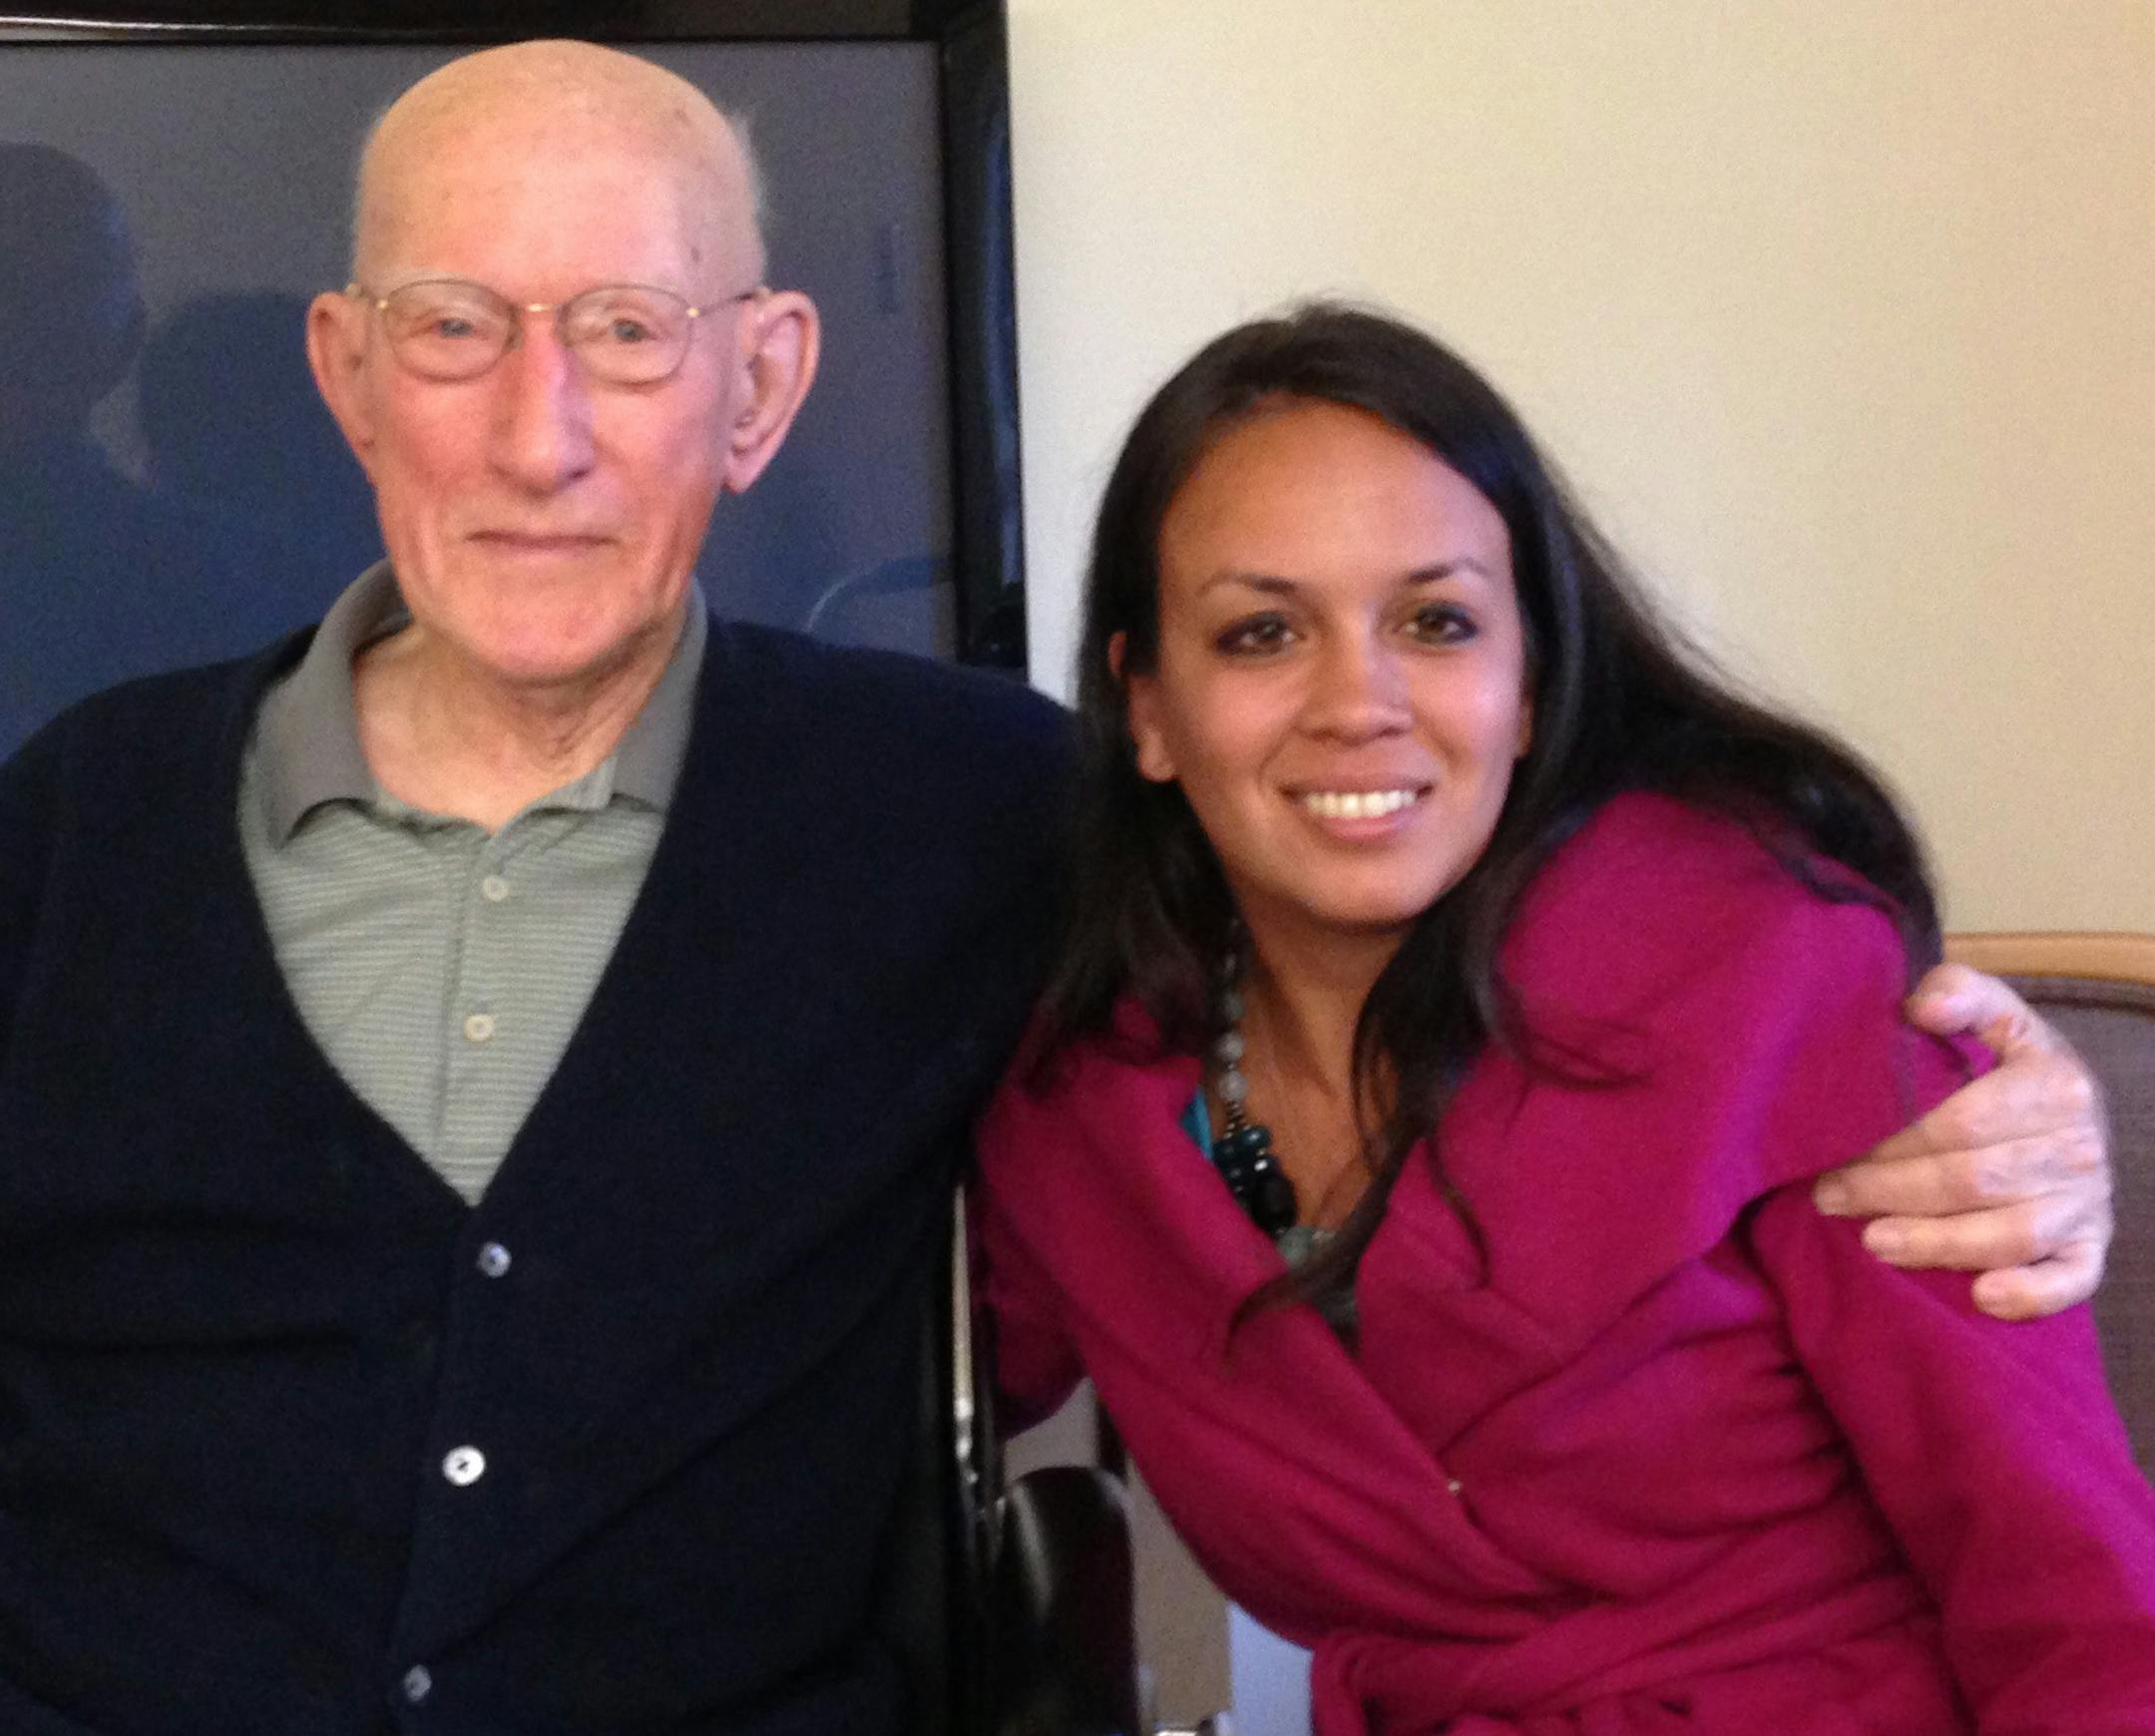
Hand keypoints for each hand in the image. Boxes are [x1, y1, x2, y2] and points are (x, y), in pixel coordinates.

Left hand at [1812, 962, 2110, 1320]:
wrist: (2076, 1111)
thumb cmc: (2015, 1066)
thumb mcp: (1998, 1015)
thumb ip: (1962, 994)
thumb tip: (1921, 1005)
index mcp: (2057, 1086)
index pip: (1963, 1124)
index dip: (1895, 1142)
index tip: (1835, 1152)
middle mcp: (2080, 1149)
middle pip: (1975, 1181)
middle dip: (1893, 1192)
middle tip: (1830, 1198)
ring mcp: (2088, 1203)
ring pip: (2010, 1234)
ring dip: (1939, 1244)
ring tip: (1875, 1243)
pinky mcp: (2091, 1247)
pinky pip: (2071, 1281)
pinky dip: (2031, 1295)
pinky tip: (1982, 1298)